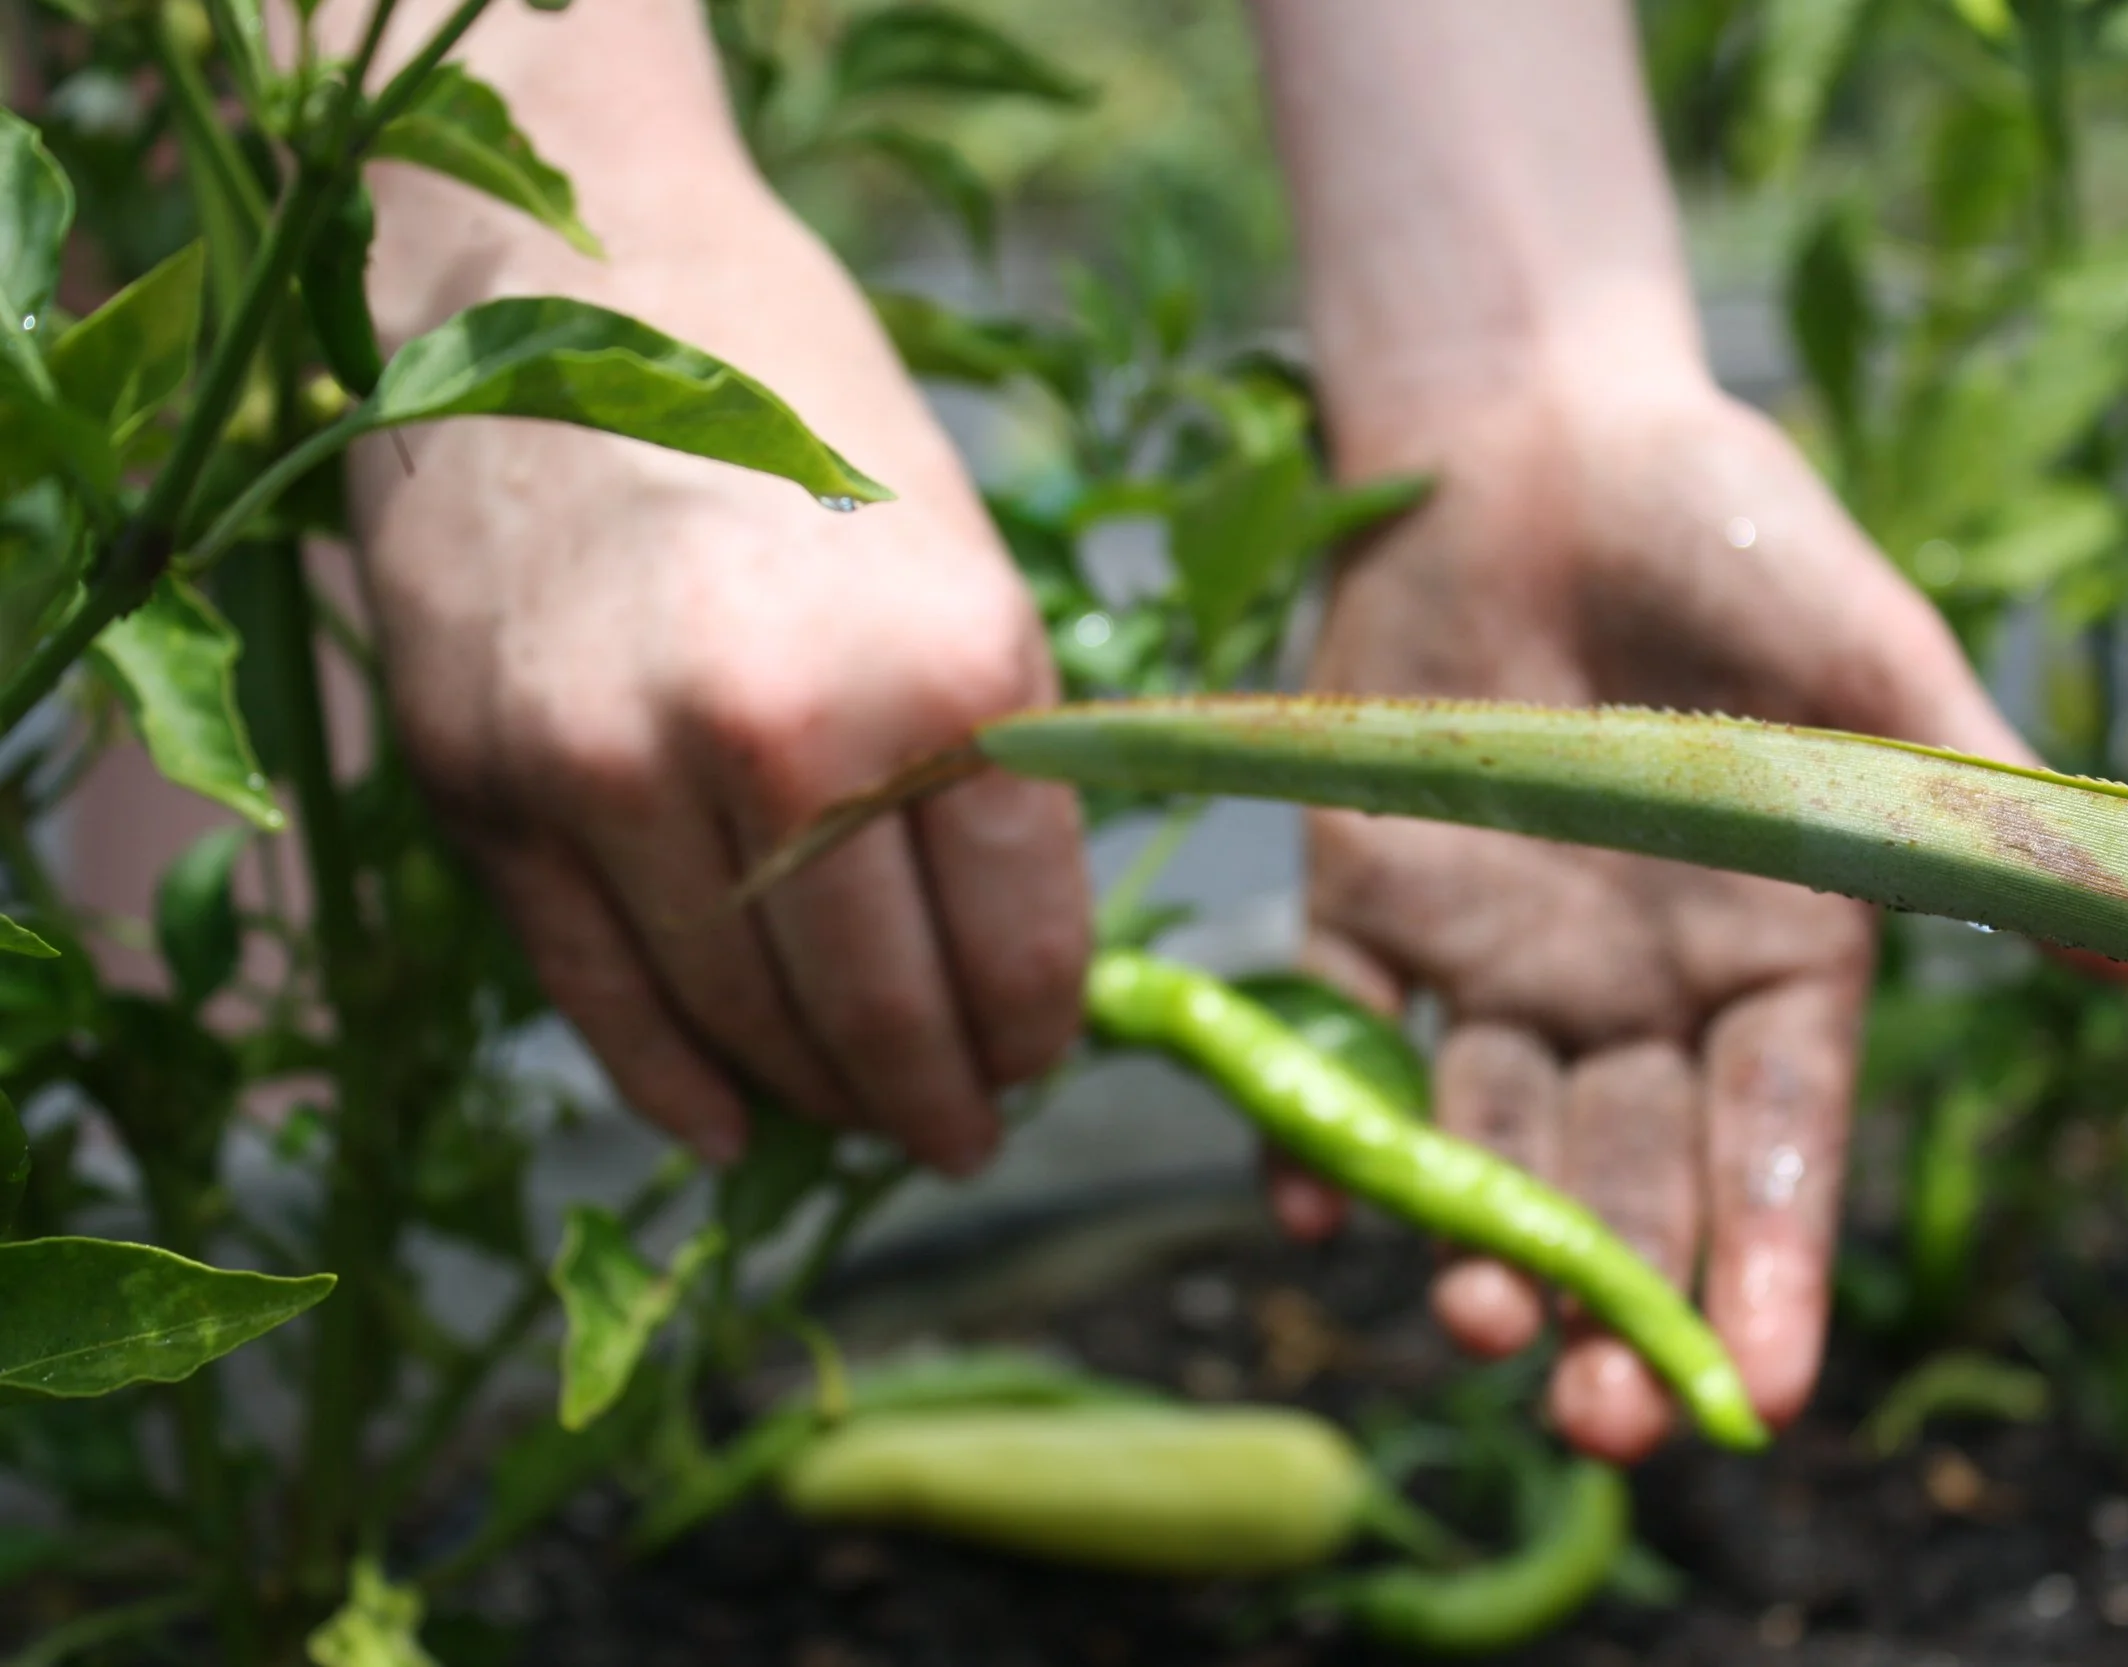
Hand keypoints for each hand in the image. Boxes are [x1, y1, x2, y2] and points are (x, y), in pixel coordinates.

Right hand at [350, 184, 1088, 1169]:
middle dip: (936, 1097)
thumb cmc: (795, 410)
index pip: (1016, 943)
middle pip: (878, 1012)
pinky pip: (594, 993)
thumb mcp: (960, 561)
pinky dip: (672, 1080)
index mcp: (950, 666)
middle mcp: (780, 730)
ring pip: (740, 1022)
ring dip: (817, 1095)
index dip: (1035, 1032)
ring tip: (857, 1114)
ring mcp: (610, 766)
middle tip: (960, 1131)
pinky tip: (730, 1123)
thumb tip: (1009, 969)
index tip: (1034, 1062)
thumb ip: (991, 765)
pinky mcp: (483, 782)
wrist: (552, 277)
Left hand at [1271, 359, 2042, 1459]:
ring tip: (1475, 1318)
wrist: (1535, 429)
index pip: (1775, 1136)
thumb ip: (1971, 804)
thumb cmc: (1728, 528)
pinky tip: (1307, 1200)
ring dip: (1478, 1233)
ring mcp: (1495, 952)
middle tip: (1609, 1421)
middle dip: (1620, 1299)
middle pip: (1630, 1172)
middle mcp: (1633, 986)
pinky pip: (1333, 1025)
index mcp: (1770, 951)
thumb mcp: (1866, 657)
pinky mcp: (1368, 899)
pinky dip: (1314, 1111)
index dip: (1769, 1257)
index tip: (1764, 1382)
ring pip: (1487, 1131)